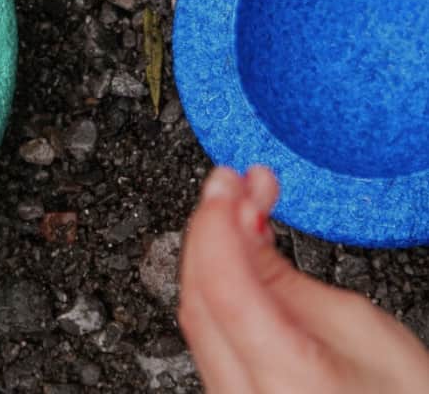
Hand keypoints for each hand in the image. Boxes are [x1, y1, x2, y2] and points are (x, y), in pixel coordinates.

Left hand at [181, 166, 428, 392]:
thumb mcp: (359, 326)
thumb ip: (288, 276)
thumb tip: (241, 221)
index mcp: (291, 383)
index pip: (226, 287)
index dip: (220, 223)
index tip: (228, 183)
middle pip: (202, 297)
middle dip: (214, 227)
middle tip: (236, 184)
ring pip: (197, 315)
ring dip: (212, 251)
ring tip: (240, 209)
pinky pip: (208, 336)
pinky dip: (216, 286)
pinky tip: (233, 257)